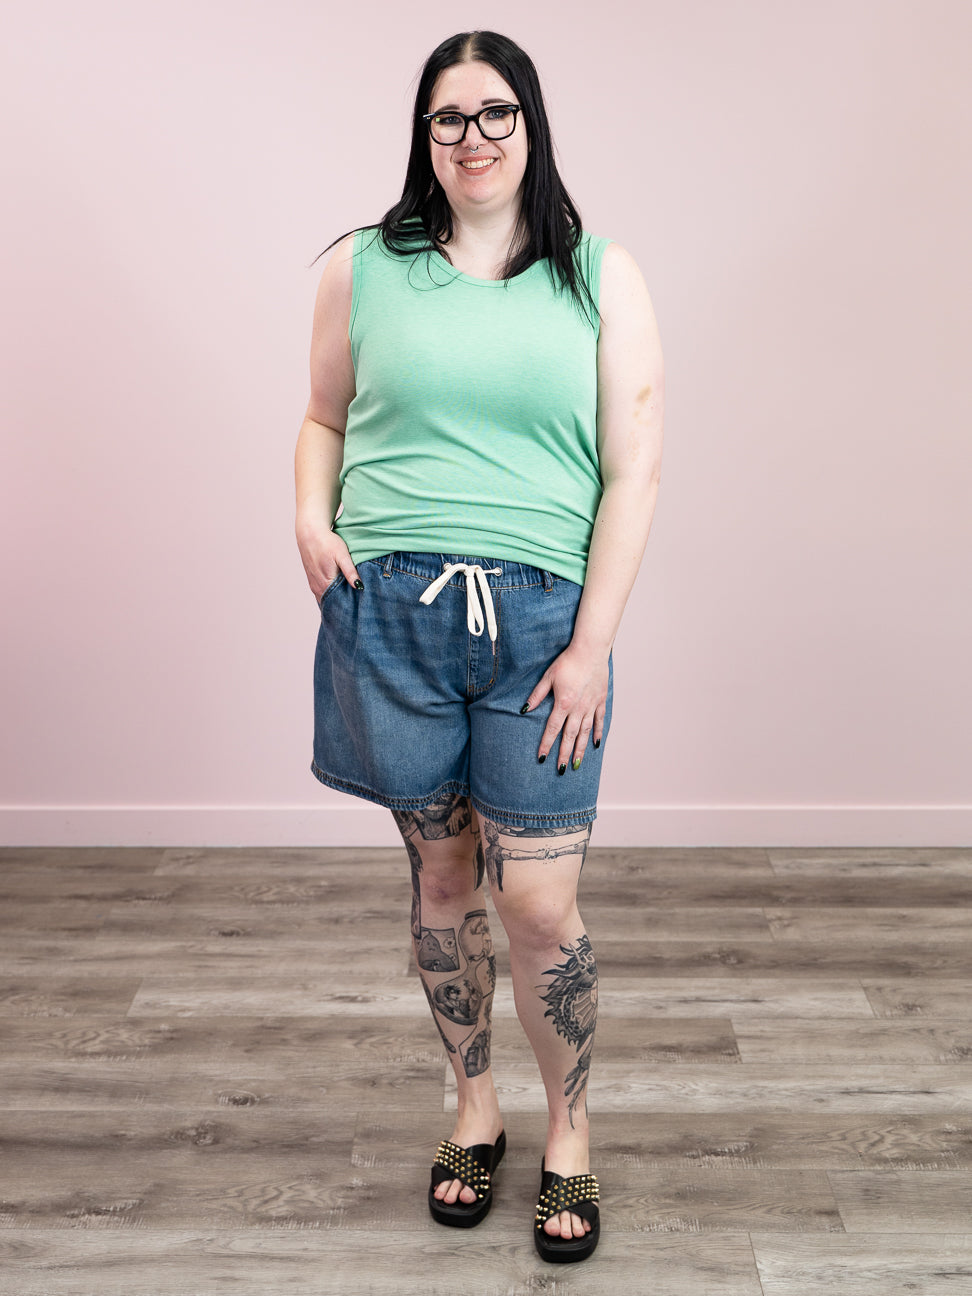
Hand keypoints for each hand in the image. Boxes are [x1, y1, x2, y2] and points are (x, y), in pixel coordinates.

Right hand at [295, 515, 360, 601]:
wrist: (310, 533)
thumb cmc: (327, 542)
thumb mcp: (342, 555)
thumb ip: (350, 572)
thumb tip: (359, 587)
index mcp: (326, 582)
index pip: (338, 603)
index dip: (348, 607)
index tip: (359, 609)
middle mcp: (317, 587)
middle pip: (332, 603)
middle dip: (342, 607)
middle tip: (356, 609)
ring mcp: (313, 584)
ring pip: (326, 600)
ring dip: (336, 602)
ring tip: (349, 604)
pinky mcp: (312, 580)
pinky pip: (322, 594)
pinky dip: (330, 596)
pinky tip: (339, 595)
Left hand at [523, 641, 608, 770]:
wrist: (591, 650)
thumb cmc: (568, 661)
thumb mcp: (548, 676)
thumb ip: (537, 695)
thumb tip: (525, 709)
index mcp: (563, 703)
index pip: (552, 728)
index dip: (546, 744)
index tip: (542, 757)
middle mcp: (578, 708)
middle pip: (570, 736)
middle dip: (564, 754)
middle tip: (561, 769)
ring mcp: (591, 705)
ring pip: (585, 732)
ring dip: (580, 749)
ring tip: (576, 764)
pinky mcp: (600, 700)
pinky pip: (599, 720)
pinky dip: (597, 733)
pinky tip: (595, 744)